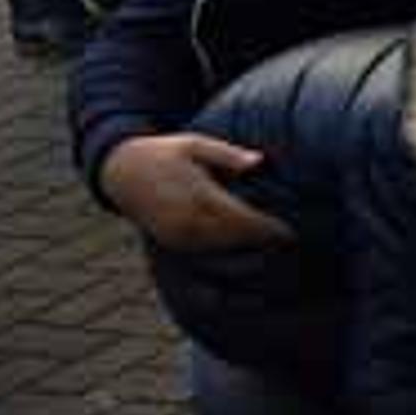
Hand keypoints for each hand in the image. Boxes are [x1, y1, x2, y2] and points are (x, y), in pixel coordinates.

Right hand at [98, 133, 289, 252]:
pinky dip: (229, 269)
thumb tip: (260, 161)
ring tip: (280, 260)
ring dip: (251, 261)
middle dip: (267, 247)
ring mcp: (179, 239)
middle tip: (295, 249)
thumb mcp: (194, 144)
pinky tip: (251, 270)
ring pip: (223, 259)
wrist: (120, 171)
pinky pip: (205, 265)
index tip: (294, 234)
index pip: (243, 222)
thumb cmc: (165, 154)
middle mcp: (188, 223)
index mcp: (199, 197)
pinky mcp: (173, 248)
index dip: (271, 231)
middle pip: (238, 243)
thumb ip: (227, 155)